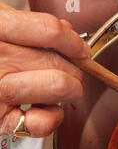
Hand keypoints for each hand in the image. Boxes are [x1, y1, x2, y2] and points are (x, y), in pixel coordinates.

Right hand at [0, 9, 88, 136]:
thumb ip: (29, 26)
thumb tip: (68, 32)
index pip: (48, 30)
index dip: (72, 41)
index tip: (80, 49)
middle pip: (57, 61)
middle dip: (74, 68)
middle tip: (71, 72)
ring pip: (59, 86)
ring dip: (71, 89)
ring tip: (62, 89)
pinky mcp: (0, 121)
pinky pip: (43, 122)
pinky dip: (54, 117)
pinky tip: (46, 109)